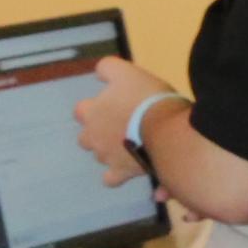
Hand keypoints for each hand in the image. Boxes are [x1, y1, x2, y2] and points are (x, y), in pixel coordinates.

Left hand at [71, 55, 178, 187]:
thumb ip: (108, 69)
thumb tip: (98, 73)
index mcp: (91, 113)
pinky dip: (120, 175)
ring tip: (134, 146)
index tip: (112, 105)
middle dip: (99, 133)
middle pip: (86, 137)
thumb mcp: (127, 72)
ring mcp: (105, 157)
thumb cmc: (146, 98)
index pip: (81, 110)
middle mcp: (92, 137)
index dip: (95, 107)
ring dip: (112, 151)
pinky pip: (113, 179)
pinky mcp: (121, 172)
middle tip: (122, 127)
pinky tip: (131, 170)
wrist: (166, 129)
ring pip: (101, 156)